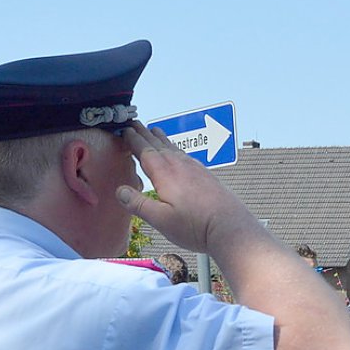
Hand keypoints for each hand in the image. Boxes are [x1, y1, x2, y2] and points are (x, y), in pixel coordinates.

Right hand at [116, 122, 255, 256]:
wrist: (230, 227)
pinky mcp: (206, 175)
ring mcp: (195, 169)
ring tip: (154, 131)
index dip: (132, 139)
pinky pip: (186, 155)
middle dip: (144, 133)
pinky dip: (176, 149)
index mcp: (165, 174)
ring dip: (161, 138)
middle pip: (158, 144)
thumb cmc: (195, 226)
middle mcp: (180, 166)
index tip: (124, 130)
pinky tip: (179, 154)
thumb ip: (139, 204)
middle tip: (134, 123)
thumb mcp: (161, 220)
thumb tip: (120, 191)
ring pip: (173, 148)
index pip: (144, 150)